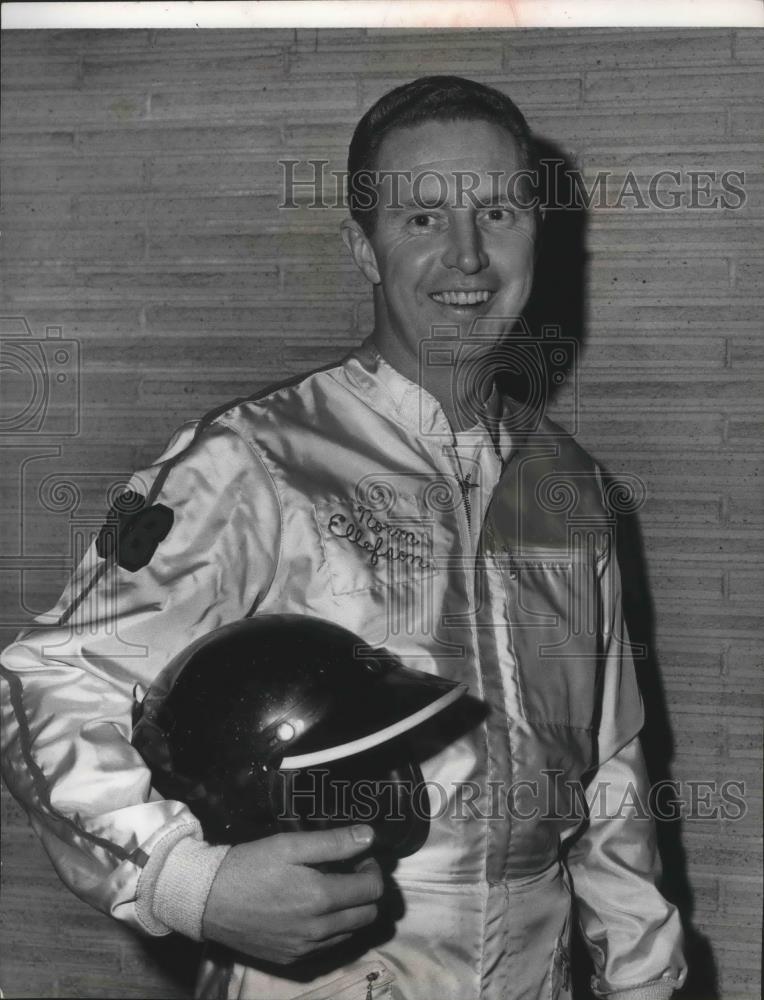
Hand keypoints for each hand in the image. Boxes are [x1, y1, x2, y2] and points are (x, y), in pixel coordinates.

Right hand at [201, 825, 383, 964]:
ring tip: (331, 889)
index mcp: (320, 898)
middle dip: (365, 890)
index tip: (359, 857)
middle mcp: (318, 930)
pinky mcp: (292, 958)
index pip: (372, 889)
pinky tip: (315, 910)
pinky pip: (329, 947)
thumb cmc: (249, 865)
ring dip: (351, 910)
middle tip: (347, 872)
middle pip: (368, 915)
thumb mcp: (289, 844)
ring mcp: (305, 948)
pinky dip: (333, 928)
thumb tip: (369, 836)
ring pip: (351, 932)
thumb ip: (334, 842)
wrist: (208, 900)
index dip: (372, 869)